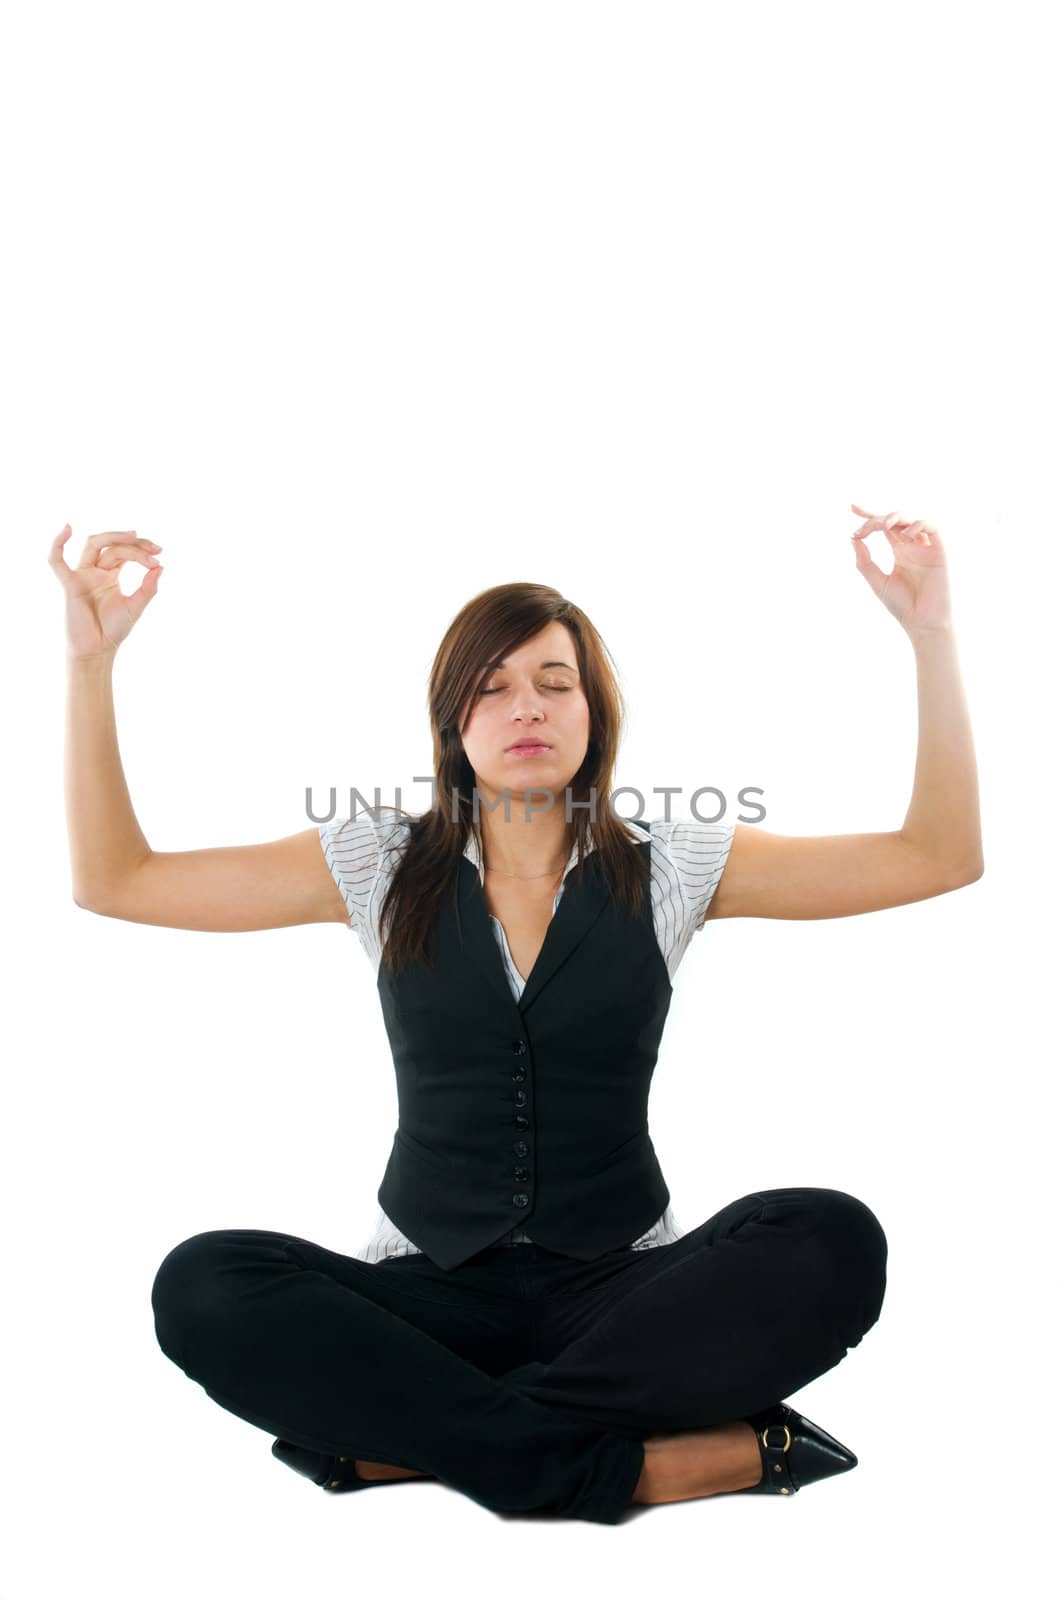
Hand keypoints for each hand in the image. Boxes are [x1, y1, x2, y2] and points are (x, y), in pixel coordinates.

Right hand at [48, 524, 163, 658]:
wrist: (99, 649)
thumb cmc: (115, 629)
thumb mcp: (136, 606)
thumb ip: (148, 588)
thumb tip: (161, 567)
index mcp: (110, 574)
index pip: (124, 552)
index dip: (142, 550)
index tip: (160, 556)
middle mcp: (95, 571)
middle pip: (112, 546)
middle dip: (134, 545)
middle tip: (154, 550)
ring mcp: (82, 575)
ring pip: (94, 545)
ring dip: (113, 537)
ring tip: (134, 535)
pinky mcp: (70, 584)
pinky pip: (56, 561)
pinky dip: (57, 544)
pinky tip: (67, 528)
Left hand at [850, 503, 951, 635]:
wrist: (921, 622)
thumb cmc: (901, 605)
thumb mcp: (876, 581)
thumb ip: (864, 561)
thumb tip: (854, 538)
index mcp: (899, 551)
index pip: (884, 527)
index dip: (870, 515)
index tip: (853, 508)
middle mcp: (913, 546)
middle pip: (895, 521)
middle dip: (877, 519)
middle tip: (864, 528)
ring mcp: (926, 547)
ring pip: (912, 520)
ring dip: (896, 518)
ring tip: (882, 527)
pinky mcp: (939, 551)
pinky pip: (932, 528)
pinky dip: (918, 525)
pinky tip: (905, 534)